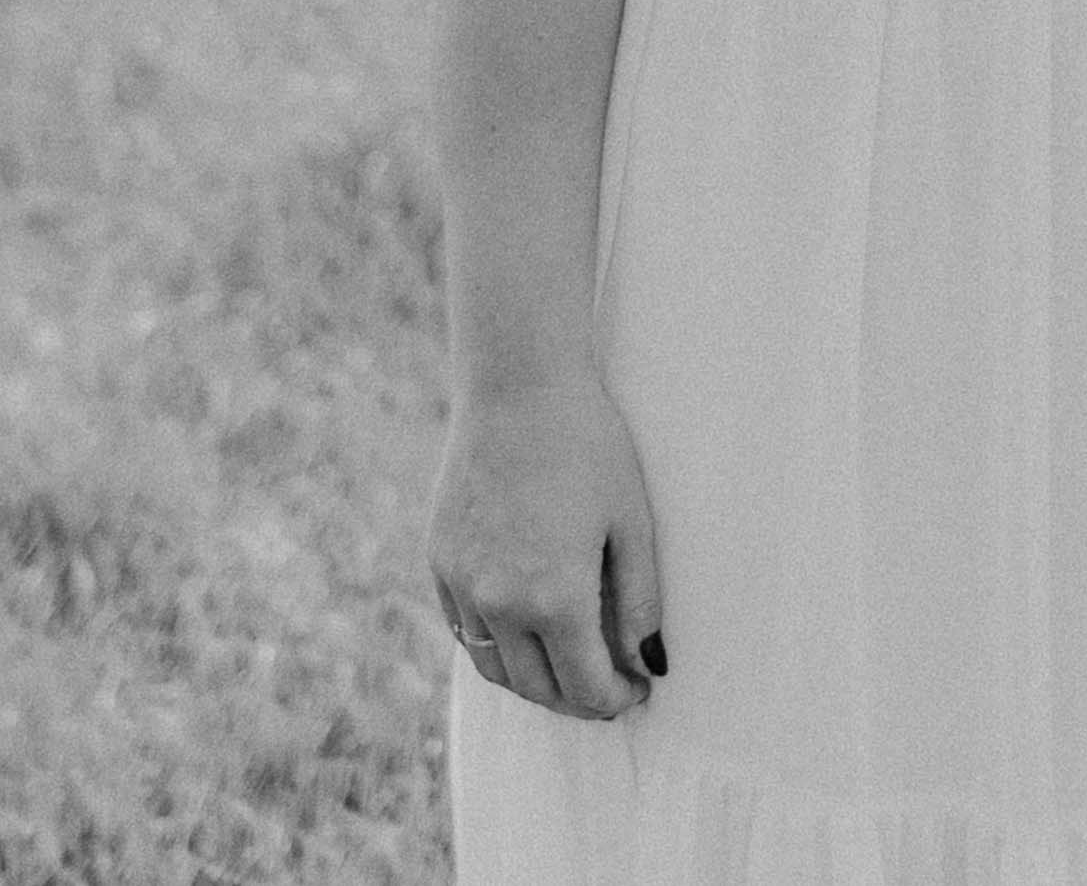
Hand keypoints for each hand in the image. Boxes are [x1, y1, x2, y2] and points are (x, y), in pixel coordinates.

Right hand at [431, 372, 664, 719]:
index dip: (615, 700)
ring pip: (494, 668)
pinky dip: (495, 646)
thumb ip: (640, 604)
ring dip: (533, 682)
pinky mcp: (439, 561)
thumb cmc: (588, 446)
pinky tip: (524, 631)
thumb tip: (647, 665)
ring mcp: (462, 585)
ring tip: (567, 669)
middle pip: (537, 689)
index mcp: (556, 600)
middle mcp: (500, 604)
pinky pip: (464, 630)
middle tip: (607, 689)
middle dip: (577, 700)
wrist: (517, 386)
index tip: (636, 692)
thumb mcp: (631, 523)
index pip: (585, 687)